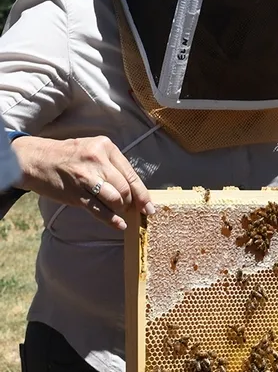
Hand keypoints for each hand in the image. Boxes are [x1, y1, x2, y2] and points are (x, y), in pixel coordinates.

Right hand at [12, 136, 153, 229]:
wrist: (33, 159)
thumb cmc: (68, 156)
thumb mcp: (93, 150)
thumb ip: (113, 166)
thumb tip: (135, 190)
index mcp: (105, 147)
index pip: (131, 174)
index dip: (143, 194)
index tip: (149, 207)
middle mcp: (97, 160)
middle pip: (125, 188)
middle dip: (130, 203)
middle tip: (129, 209)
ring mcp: (85, 177)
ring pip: (115, 199)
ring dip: (120, 209)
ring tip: (118, 211)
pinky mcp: (75, 192)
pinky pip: (99, 210)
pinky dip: (112, 220)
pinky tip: (119, 225)